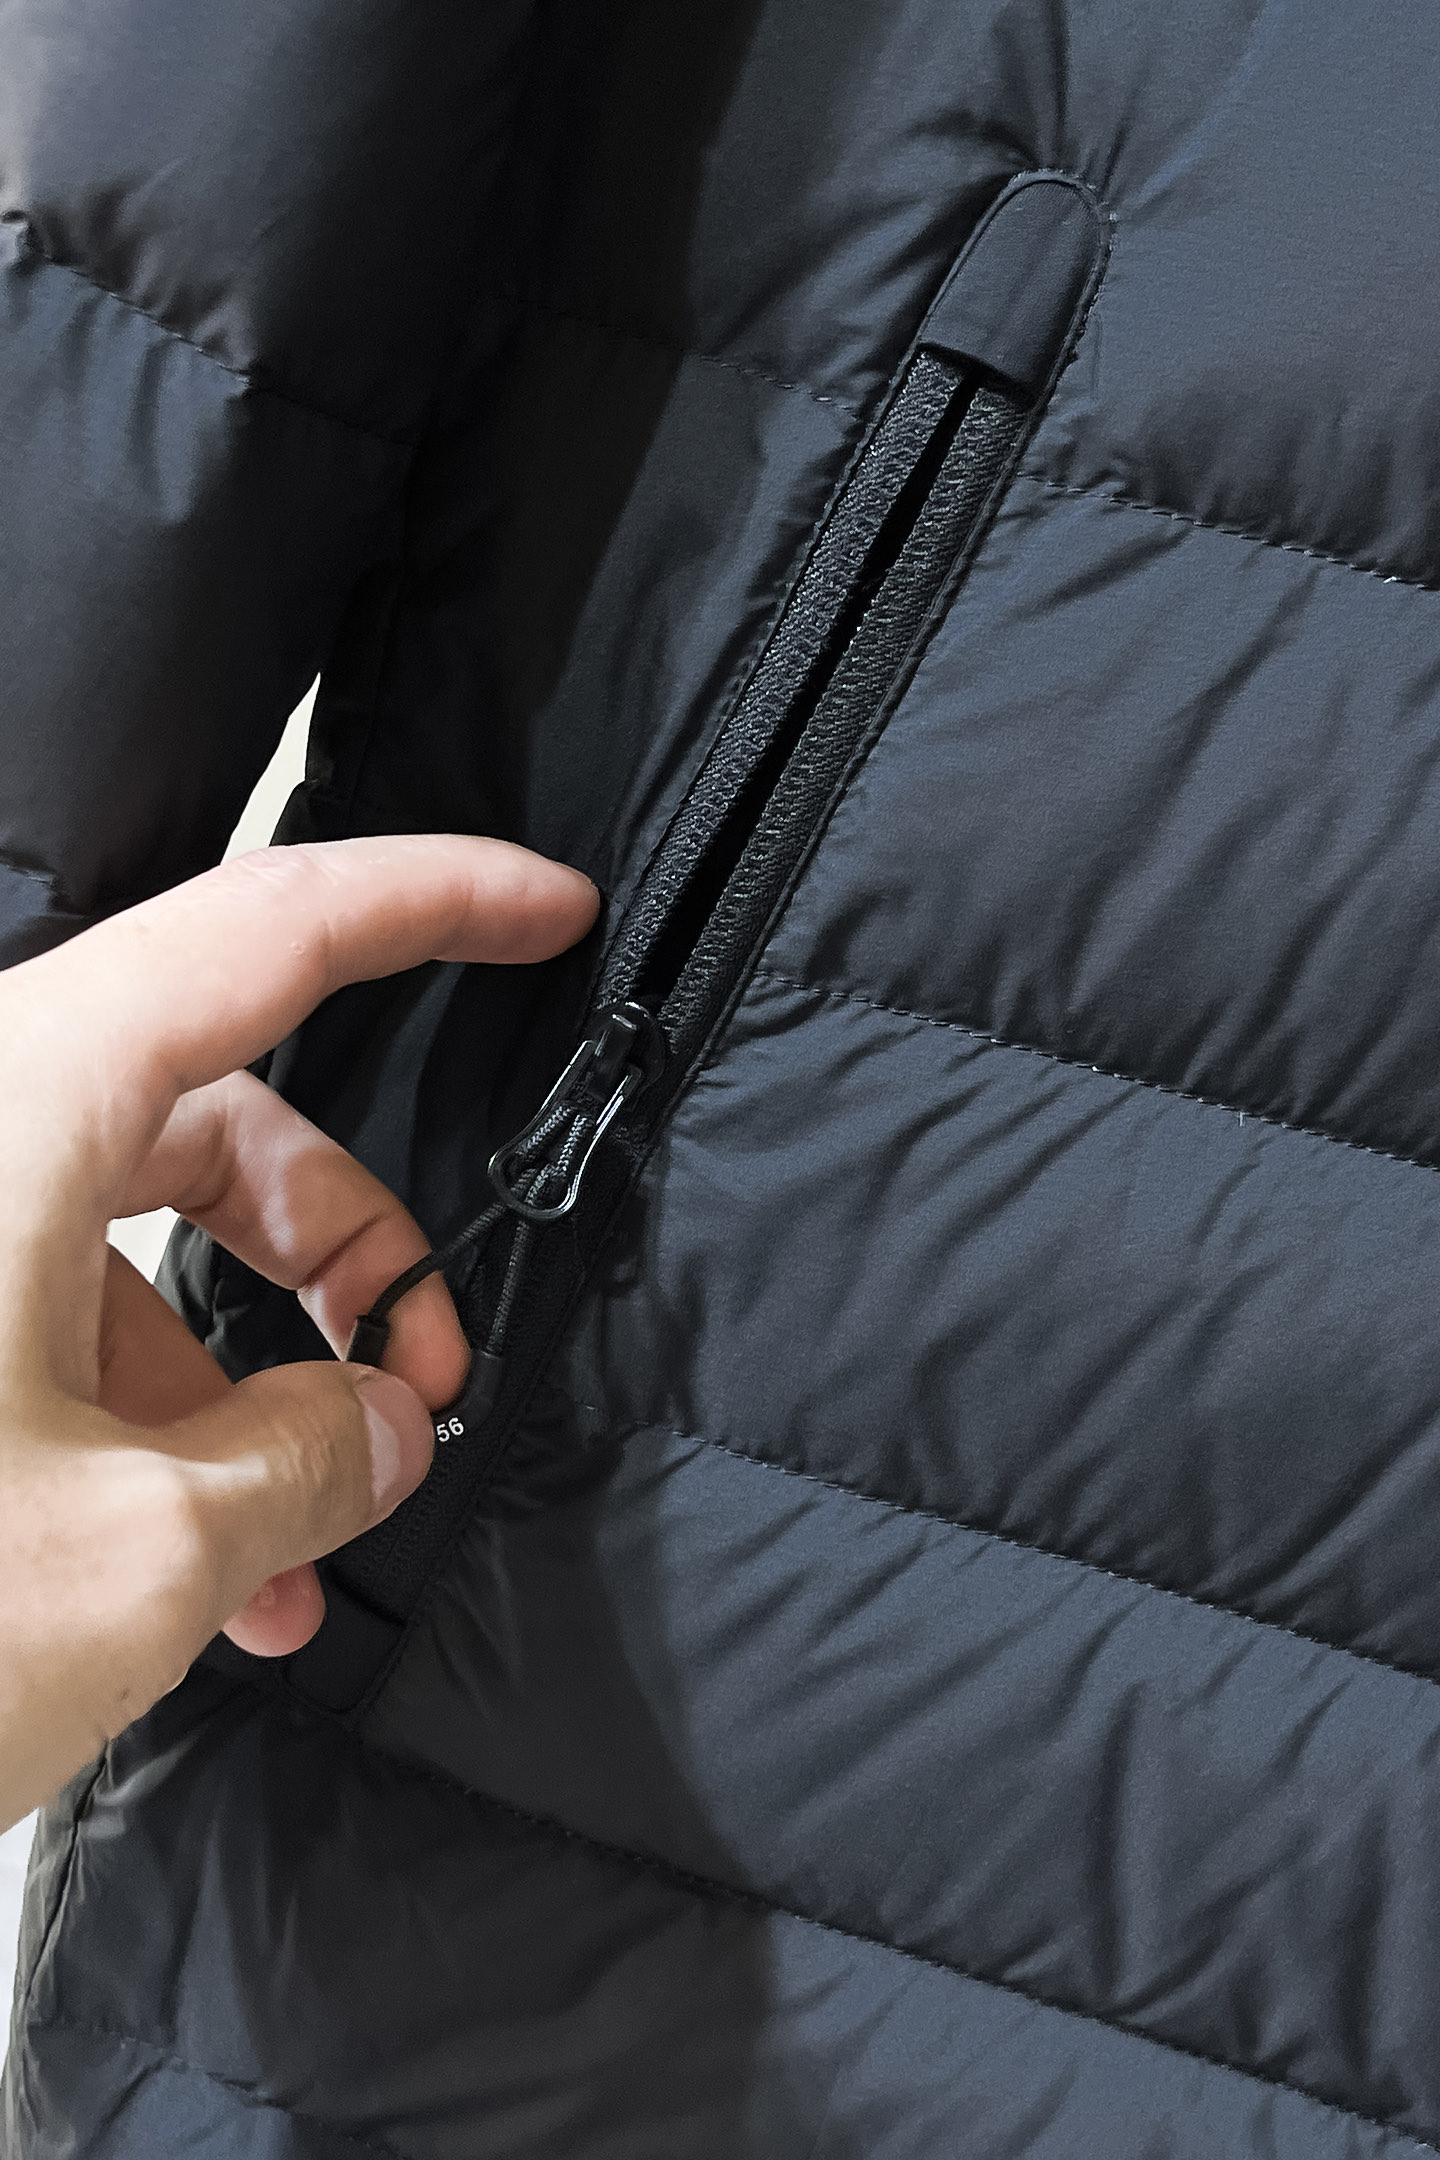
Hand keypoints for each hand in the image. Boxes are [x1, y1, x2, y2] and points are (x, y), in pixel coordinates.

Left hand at [0, 835, 596, 1828]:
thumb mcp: (131, 1552)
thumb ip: (305, 1461)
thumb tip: (386, 1429)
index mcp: (12, 1110)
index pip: (268, 930)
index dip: (434, 901)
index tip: (550, 910)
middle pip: (224, 1114)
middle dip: (354, 1249)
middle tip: (428, 1383)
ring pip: (141, 1238)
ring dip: (256, 1381)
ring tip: (317, 1546)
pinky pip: (58, 1325)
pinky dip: (158, 1426)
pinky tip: (215, 1575)